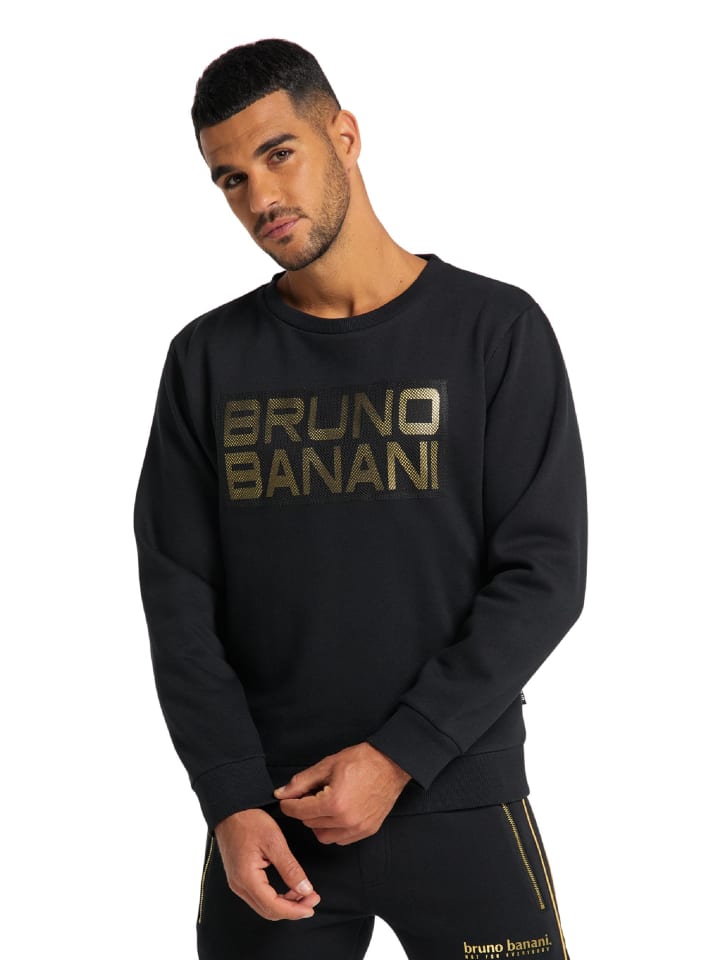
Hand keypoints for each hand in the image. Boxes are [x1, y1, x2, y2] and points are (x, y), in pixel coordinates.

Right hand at [213, 807, 320, 920]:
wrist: (230, 808)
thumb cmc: (249, 820)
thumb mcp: (274, 841)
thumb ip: (290, 868)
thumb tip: (305, 890)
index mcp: (246, 877)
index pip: (273, 906)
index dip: (295, 911)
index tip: (312, 905)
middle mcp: (239, 885)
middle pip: (268, 911)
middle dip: (293, 909)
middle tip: (313, 899)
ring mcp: (237, 883)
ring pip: (264, 906)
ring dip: (285, 905)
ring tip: (305, 894)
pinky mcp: (239, 878)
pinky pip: (259, 897)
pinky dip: (276, 898)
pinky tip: (289, 889)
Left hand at [273, 742, 411, 845]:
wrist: (390, 764)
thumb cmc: (361, 761)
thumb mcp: (327, 765)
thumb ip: (301, 782)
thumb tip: (281, 793)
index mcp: (334, 803)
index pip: (300, 812)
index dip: (289, 805)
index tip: (286, 800)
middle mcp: (346, 820)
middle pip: (309, 824)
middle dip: (304, 811)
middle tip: (308, 796)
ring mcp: (357, 828)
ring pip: (323, 836)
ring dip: (317, 823)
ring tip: (323, 805)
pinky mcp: (366, 831)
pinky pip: (340, 839)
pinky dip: (333, 829)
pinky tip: (336, 813)